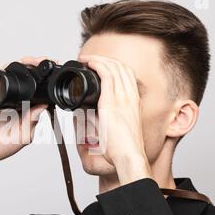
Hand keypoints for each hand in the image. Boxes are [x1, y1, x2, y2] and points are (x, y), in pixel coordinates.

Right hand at [0, 56, 49, 199]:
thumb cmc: (2, 145)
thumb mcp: (25, 135)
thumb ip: (33, 121)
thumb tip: (44, 105)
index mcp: (25, 108)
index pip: (38, 91)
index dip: (47, 82)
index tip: (57, 75)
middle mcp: (15, 99)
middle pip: (27, 78)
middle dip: (39, 67)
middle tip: (51, 63)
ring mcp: (2, 95)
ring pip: (13, 73)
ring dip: (25, 64)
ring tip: (36, 61)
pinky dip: (6, 70)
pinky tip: (16, 68)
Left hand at [78, 54, 151, 184]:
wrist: (128, 155)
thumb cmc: (122, 149)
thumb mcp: (113, 131)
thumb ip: (100, 122)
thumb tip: (81, 120)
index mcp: (133, 102)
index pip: (127, 75)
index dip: (114, 66)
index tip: (100, 66)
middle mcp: (131, 96)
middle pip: (121, 67)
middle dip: (105, 59)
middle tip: (90, 59)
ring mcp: (123, 97)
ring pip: (114, 67)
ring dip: (99, 59)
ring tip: (86, 58)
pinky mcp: (113, 101)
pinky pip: (107, 74)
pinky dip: (97, 64)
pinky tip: (88, 62)